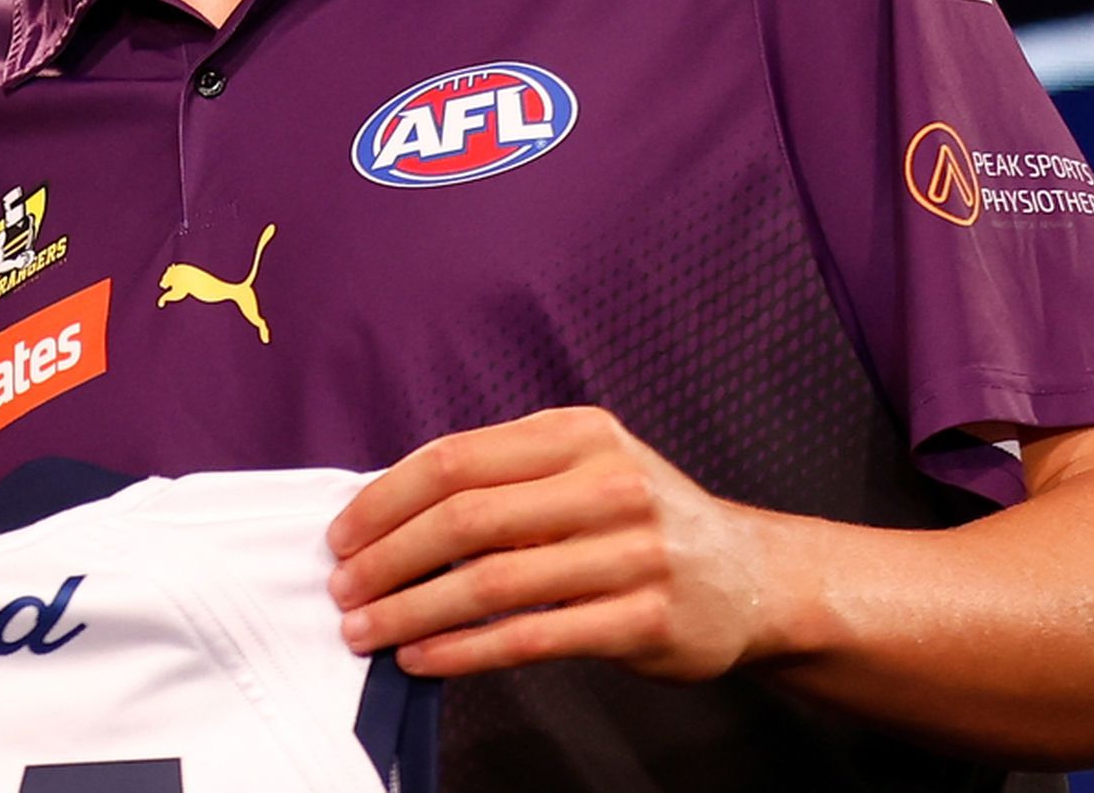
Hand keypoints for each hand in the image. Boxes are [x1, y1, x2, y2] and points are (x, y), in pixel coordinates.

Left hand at [325, 406, 780, 681]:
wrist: (752, 576)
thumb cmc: (640, 520)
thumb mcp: (583, 467)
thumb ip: (501, 478)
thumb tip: (386, 511)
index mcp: (578, 435)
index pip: (455, 460)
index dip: (385, 500)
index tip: (341, 535)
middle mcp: (607, 485)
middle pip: (466, 520)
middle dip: (388, 558)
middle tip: (343, 589)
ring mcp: (632, 553)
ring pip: (492, 584)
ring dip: (413, 610)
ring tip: (367, 630)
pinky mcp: (645, 619)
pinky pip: (531, 637)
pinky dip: (464, 651)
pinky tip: (423, 658)